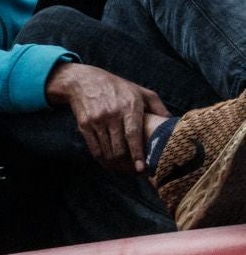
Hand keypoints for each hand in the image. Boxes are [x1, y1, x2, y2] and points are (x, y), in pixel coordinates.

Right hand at [50, 61, 166, 170]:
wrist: (84, 82)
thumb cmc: (117, 87)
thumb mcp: (140, 91)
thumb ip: (157, 106)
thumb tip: (170, 121)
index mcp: (129, 106)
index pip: (133, 134)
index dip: (137, 153)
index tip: (141, 168)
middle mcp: (112, 114)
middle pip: (118, 147)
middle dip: (126, 164)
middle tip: (135, 172)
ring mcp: (97, 121)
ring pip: (106, 151)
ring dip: (115, 164)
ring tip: (124, 170)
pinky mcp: (85, 126)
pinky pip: (94, 148)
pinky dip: (102, 159)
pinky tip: (109, 163)